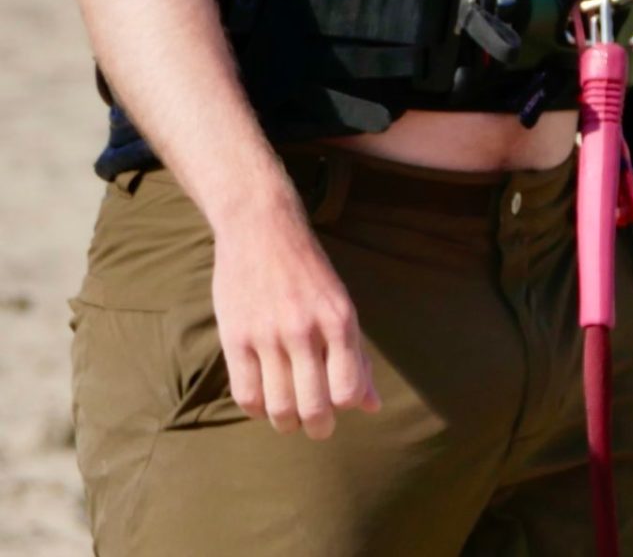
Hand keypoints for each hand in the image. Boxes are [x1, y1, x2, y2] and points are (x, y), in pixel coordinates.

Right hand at [211, 205, 379, 437]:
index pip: (348, 389)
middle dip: (318, 427)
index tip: (339, 405)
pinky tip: (264, 401)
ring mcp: (268, 335)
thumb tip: (372, 406)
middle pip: (314, 405)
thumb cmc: (309, 273)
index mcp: (340, 320)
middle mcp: (306, 330)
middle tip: (318, 428)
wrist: (263, 229)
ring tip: (290, 418)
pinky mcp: (235, 338)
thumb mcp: (341, 306)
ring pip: (278, 406)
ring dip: (286, 422)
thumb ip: (356, 356)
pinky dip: (257, 409)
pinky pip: (245, 394)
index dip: (345, 406)